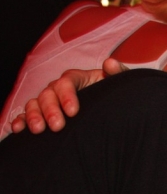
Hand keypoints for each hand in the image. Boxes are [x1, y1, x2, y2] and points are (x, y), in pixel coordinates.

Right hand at [10, 58, 127, 133]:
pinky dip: (21, 121)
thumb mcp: (121, 84)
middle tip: (57, 126)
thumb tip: (109, 63)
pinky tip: (18, 129)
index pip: (67, 82)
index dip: (67, 96)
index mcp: (78, 78)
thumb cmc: (117, 94)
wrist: (115, 109)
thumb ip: (119, 73)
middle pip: (48, 94)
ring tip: (38, 130)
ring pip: (35, 104)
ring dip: (34, 116)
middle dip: (50, 110)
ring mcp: (51, 101)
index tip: (73, 112)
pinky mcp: (45, 115)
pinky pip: (27, 115)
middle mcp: (61, 88)